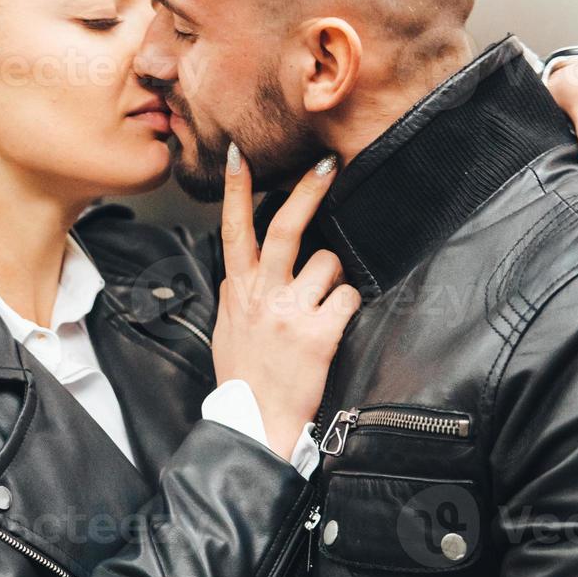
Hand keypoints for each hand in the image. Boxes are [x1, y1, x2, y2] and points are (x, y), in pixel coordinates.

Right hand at [213, 146, 360, 457]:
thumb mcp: (229, 324)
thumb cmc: (243, 374)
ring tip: (322, 304)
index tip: (240, 156)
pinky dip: (347, 307)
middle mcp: (261, 294)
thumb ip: (239, 290)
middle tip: (327, 164)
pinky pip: (348, 297)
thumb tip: (246, 264)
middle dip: (307, 190)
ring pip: (327, 262)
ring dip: (334, 278)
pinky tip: (333, 325)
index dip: (235, 190)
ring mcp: (289, 311)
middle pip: (284, 227)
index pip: (233, 229)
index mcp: (238, 289)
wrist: (255, 420)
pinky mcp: (318, 332)